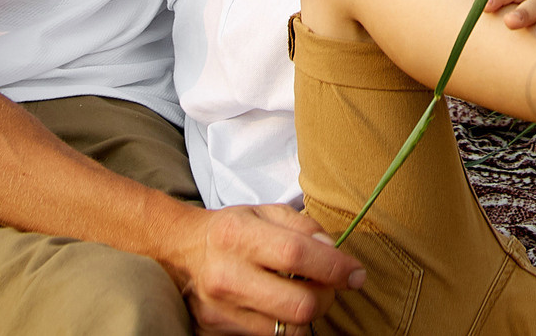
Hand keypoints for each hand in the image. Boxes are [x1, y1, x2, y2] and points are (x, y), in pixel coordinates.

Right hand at [152, 200, 361, 334]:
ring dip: (309, 314)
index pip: (297, 255)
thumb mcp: (265, 212)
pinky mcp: (217, 331)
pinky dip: (288, 324)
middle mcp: (227, 276)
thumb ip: (303, 226)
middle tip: (331, 285)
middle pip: (298, 303)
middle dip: (327, 297)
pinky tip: (285, 306)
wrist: (179, 252)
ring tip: (307, 294)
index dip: (335, 266)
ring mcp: (221, 310)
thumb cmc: (231, 230)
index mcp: (238, 236)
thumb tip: (334, 251)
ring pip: (289, 329)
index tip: (356, 272)